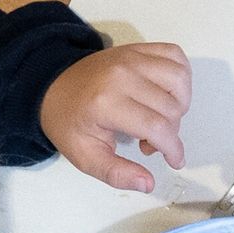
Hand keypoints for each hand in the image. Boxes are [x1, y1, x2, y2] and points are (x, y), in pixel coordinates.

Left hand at [40, 44, 191, 190]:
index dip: (173, 149)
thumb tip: (148, 184)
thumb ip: (116, 174)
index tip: (174, 161)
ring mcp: (131, 57)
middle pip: (172, 107)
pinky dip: (180, 76)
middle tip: (149, 141)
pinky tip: (167, 93)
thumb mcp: (85, 157)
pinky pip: (175, 55)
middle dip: (170, 132)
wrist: (53, 87)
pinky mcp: (138, 49)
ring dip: (180, 103)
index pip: (157, 128)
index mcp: (106, 103)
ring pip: (179, 79)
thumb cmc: (70, 122)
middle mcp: (122, 75)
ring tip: (161, 116)